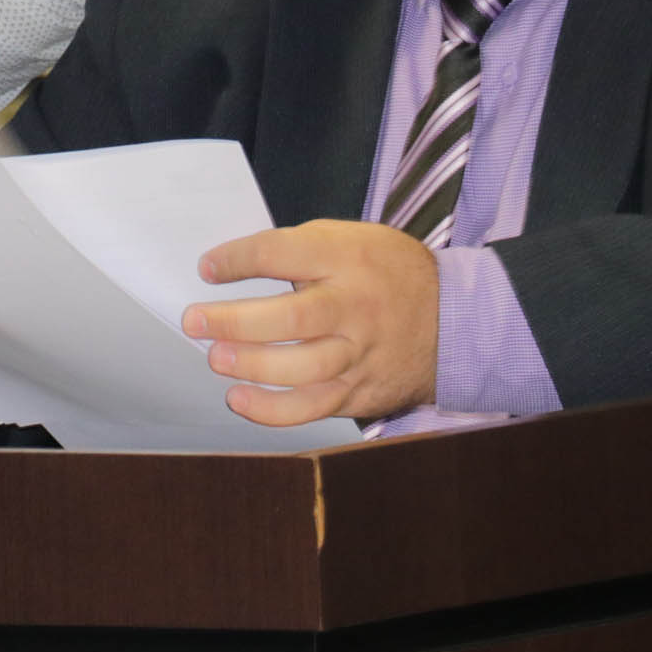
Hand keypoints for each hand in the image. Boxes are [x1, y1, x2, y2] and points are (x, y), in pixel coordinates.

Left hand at [183, 219, 440, 425]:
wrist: (455, 319)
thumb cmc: (386, 273)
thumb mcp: (352, 240)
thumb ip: (302, 251)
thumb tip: (230, 267)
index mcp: (348, 258)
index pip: (284, 254)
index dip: (239, 260)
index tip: (207, 267)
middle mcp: (356, 307)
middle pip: (293, 318)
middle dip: (237, 322)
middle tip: (196, 321)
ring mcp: (361, 354)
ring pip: (303, 369)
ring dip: (253, 366)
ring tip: (217, 359)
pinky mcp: (361, 391)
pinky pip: (314, 407)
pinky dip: (273, 410)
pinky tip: (240, 400)